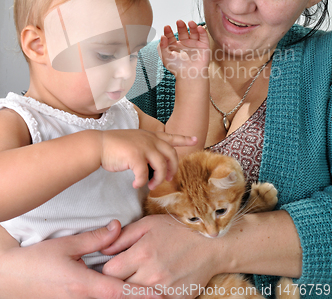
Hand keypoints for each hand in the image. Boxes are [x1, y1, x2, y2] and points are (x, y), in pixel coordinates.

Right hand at [0, 221, 160, 298]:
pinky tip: (122, 290)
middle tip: (162, 293)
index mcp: (84, 285)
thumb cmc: (38, 261)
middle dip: (138, 298)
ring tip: (148, 292)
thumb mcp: (67, 245)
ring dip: (126, 296)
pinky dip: (113, 296)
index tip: (160, 294)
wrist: (13, 279)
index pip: (120, 292)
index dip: (142, 294)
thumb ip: (95, 238)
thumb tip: (118, 227)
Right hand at [100, 129, 196, 189]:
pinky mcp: (135, 156)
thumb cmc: (115, 147)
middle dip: (172, 169)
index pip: (171, 137)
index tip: (196, 139)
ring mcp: (143, 147)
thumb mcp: (135, 142)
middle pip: (171, 155)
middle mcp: (150, 139)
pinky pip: (144, 174)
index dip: (184, 139)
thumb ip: (147, 148)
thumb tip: (156, 165)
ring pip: (161, 166)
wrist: (99, 145)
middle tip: (167, 179)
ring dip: (158, 179)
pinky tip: (135, 184)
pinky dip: (141, 182)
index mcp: (150, 136)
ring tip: (151, 186)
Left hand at [102, 215, 216, 298]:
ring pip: (134, 297)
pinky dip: (146, 296)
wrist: (211, 244)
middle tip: (123, 273)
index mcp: (142, 253)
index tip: (112, 264)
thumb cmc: (178, 230)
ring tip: (136, 278)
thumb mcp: (149, 224)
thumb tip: (102, 248)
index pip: (109, 271)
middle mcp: (151, 275)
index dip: (108, 268)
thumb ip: (124, 236)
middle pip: (119, 288)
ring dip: (131, 289)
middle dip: (118, 281)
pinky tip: (148, 287)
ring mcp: (163, 290)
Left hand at [159, 21, 209, 77]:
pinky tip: (199, 28)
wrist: (190, 76)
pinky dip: (202, 31)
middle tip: (179, 21)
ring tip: (190, 22)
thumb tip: (162, 36)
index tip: (166, 27)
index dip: (168, 31)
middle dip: (181, 26)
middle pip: (182, 31)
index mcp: (174, 46)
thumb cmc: (177, 69)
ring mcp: (194, 44)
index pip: (171, 36)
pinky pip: (203, 37)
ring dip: (192, 26)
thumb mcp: (166, 57)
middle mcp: (184, 44)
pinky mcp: (203, 46)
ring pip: (193, 32)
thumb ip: (163, 47)